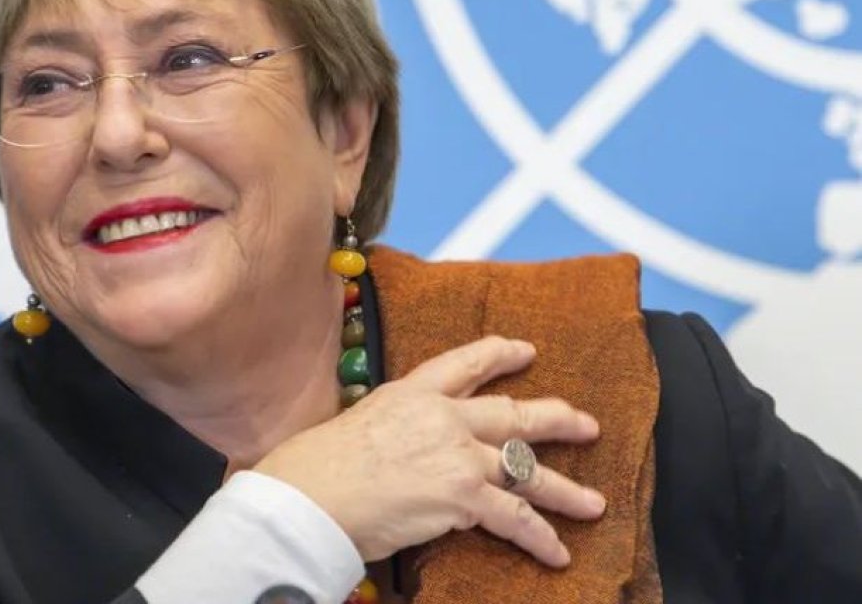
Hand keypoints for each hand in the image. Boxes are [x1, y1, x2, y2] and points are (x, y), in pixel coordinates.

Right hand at [253, 336, 605, 565]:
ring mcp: (458, 455)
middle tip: (586, 425)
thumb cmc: (317, 467)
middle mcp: (442, 417)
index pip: (465, 364)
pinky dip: (541, 537)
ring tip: (593, 504)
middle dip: (557, 419)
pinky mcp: (463, 496)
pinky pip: (516, 517)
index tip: (524, 351)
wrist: (310, 497)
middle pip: (513, 412)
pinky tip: (558, 550)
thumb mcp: (359, 423)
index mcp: (412, 393)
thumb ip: (397, 427)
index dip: (500, 354)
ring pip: (527, 469)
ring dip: (565, 490)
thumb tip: (408, 448)